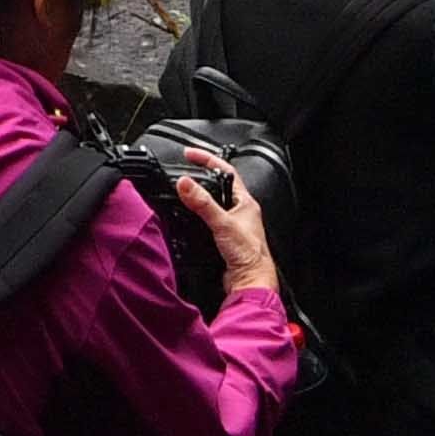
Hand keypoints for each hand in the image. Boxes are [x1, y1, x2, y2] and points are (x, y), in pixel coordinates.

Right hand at [168, 155, 278, 296]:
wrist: (250, 281)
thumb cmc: (249, 255)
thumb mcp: (222, 223)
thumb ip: (202, 203)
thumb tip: (185, 183)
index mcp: (245, 202)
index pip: (225, 170)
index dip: (206, 159)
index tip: (189, 153)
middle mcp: (240, 211)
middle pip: (219, 184)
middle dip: (202, 174)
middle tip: (185, 166)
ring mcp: (232, 224)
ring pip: (213, 202)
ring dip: (198, 195)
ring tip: (184, 189)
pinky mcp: (224, 237)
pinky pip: (208, 219)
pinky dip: (196, 214)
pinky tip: (189, 217)